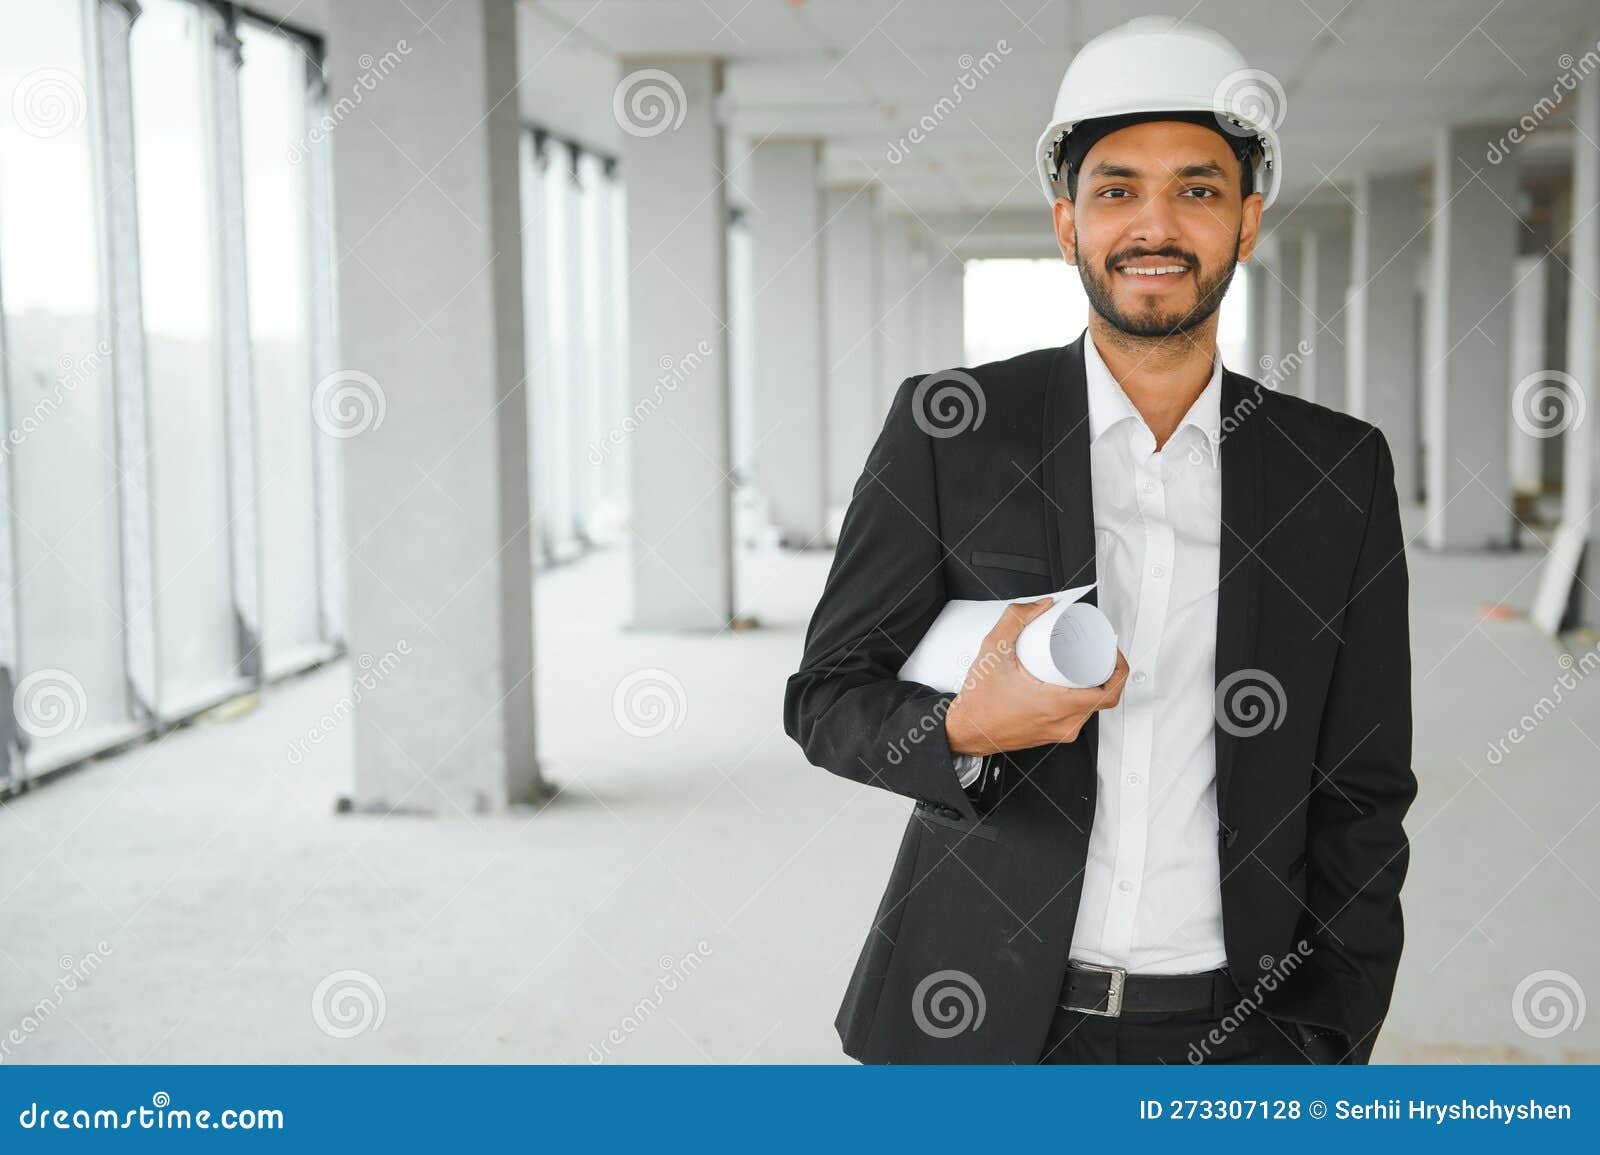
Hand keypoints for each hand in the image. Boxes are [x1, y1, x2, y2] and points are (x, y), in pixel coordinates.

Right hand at [944, 597, 1127, 755]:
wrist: (965, 731)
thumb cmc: (979, 703)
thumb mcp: (993, 651)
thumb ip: (1015, 620)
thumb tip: (1040, 605)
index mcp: (1058, 706)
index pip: (1108, 693)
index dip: (1118, 668)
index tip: (1111, 651)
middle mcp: (1064, 724)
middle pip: (1103, 697)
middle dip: (1105, 671)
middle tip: (1098, 650)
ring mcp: (1060, 732)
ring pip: (1091, 708)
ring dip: (1093, 684)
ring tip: (1084, 662)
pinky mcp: (1053, 735)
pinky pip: (1078, 715)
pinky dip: (1080, 697)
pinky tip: (1072, 682)